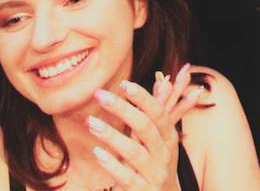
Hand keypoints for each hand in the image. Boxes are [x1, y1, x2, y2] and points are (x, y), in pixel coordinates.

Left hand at [87, 73, 205, 190]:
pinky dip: (111, 164)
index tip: (123, 84)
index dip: (142, 98)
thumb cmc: (158, 164)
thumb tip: (161, 80)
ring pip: (134, 152)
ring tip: (90, 122)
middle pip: (145, 128)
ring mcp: (154, 174)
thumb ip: (158, 111)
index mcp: (169, 138)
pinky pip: (126, 177)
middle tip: (99, 95)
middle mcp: (164, 155)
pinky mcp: (142, 190)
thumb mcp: (162, 139)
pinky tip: (96, 152)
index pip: (158, 113)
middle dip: (122, 109)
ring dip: (111, 135)